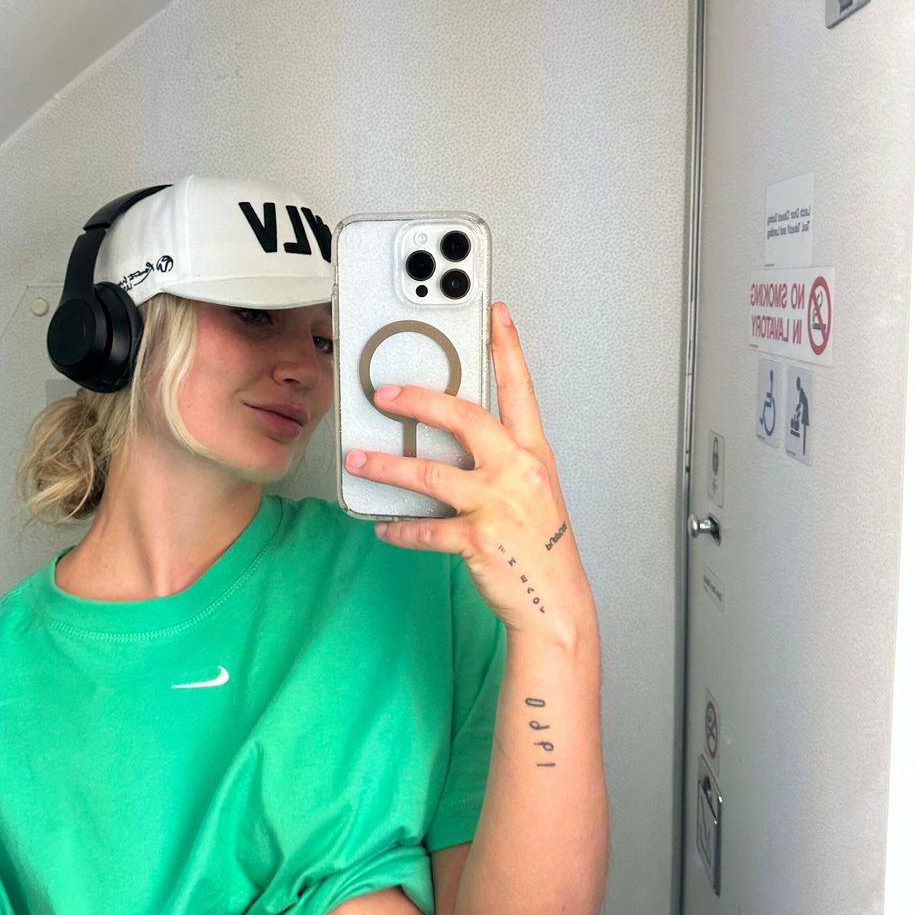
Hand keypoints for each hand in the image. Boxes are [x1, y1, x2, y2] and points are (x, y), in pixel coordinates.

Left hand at [343, 300, 596, 646]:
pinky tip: (384, 526)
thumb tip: (452, 437)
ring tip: (359, 461)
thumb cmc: (540, 544)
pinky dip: (400, 529)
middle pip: (465, 419)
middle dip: (420, 402)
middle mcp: (518, 472)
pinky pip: (425, 529)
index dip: (508, 349)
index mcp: (534, 455)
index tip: (496, 315)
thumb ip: (501, 459)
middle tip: (385, 393)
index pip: (520, 390)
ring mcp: (498, 505)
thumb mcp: (532, 490)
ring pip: (429, 474)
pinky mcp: (477, 539)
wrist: (555, 600)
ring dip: (387, 467)